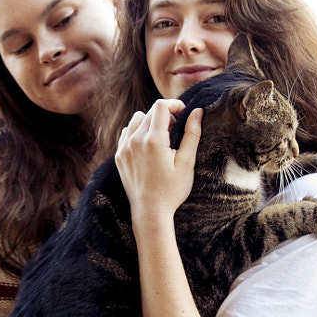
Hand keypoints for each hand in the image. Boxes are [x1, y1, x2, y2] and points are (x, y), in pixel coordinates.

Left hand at [115, 99, 201, 221]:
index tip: (183, 112)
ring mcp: (124, 148)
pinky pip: (127, 132)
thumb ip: (192, 134)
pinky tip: (148, 146)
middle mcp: (135, 140)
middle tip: (176, 131)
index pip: (161, 106)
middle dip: (165, 115)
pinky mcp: (119, 155)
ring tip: (161, 138)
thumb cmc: (172, 190)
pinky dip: (138, 132)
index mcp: (153, 140)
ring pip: (137, 119)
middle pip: (150, 112)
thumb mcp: (187, 163)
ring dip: (150, 122)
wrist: (150, 212)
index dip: (174, 104)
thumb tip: (197, 111)